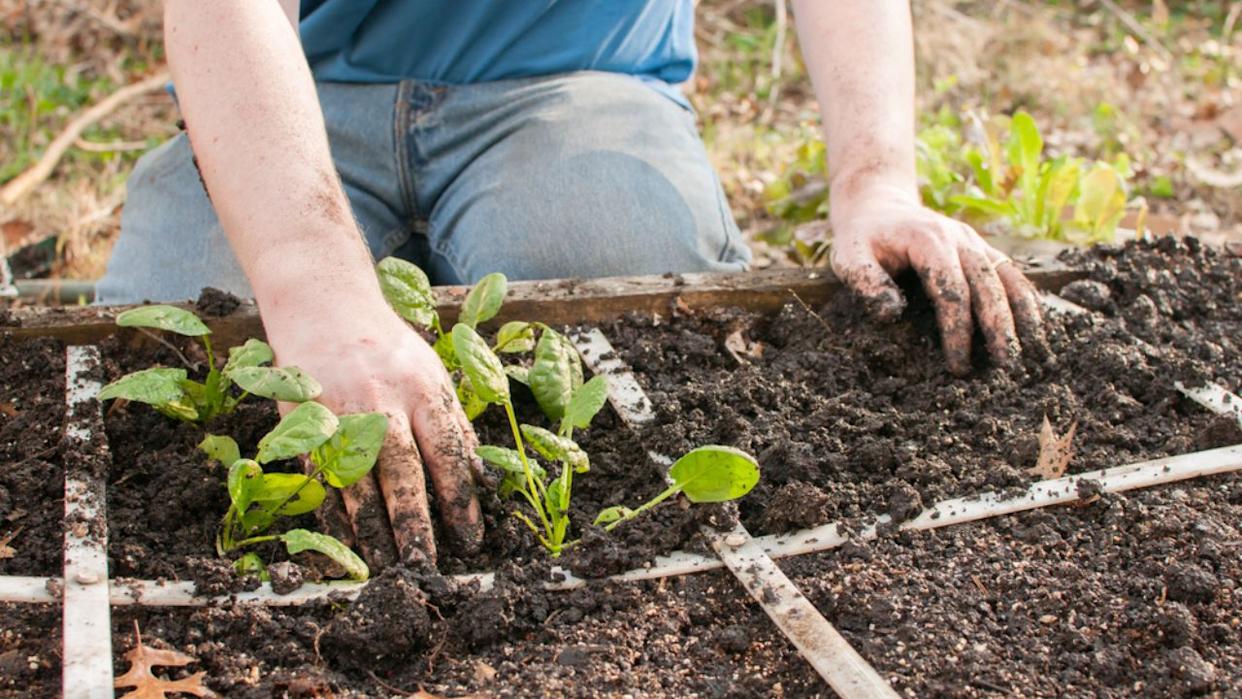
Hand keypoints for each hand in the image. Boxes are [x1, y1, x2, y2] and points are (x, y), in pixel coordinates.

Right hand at [265, 302, 482, 568]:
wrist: (323, 309)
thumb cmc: (388, 349)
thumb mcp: (432, 374)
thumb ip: (455, 425)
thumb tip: (482, 479)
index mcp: (421, 388)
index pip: (446, 451)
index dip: (460, 499)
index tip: (471, 539)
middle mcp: (381, 401)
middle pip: (401, 471)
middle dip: (414, 523)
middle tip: (425, 567)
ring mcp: (338, 413)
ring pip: (357, 481)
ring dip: (372, 529)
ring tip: (386, 566)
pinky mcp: (304, 422)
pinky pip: (322, 475)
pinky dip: (334, 511)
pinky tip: (347, 541)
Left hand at [830, 182, 1046, 374]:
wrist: (878, 206)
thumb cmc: (862, 238)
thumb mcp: (848, 257)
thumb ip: (866, 283)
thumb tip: (892, 314)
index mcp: (928, 240)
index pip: (951, 289)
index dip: (958, 329)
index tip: (958, 364)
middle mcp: (959, 238)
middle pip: (987, 285)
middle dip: (998, 326)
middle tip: (1005, 365)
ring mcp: (975, 242)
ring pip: (1007, 278)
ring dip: (1022, 314)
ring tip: (1032, 350)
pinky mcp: (982, 249)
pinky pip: (1011, 273)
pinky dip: (1025, 299)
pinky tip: (1035, 327)